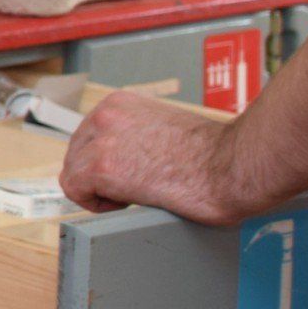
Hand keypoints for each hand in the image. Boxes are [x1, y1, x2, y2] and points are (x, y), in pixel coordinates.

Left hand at [57, 90, 244, 223]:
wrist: (233, 165)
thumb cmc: (216, 154)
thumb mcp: (165, 130)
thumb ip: (137, 136)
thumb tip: (127, 156)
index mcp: (122, 103)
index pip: (88, 137)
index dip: (105, 162)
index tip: (125, 175)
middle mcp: (107, 114)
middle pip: (76, 153)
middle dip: (98, 176)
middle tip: (131, 189)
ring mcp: (102, 139)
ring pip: (73, 172)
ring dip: (99, 190)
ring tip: (134, 195)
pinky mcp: (102, 167)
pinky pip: (75, 191)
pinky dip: (96, 204)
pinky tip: (127, 203)